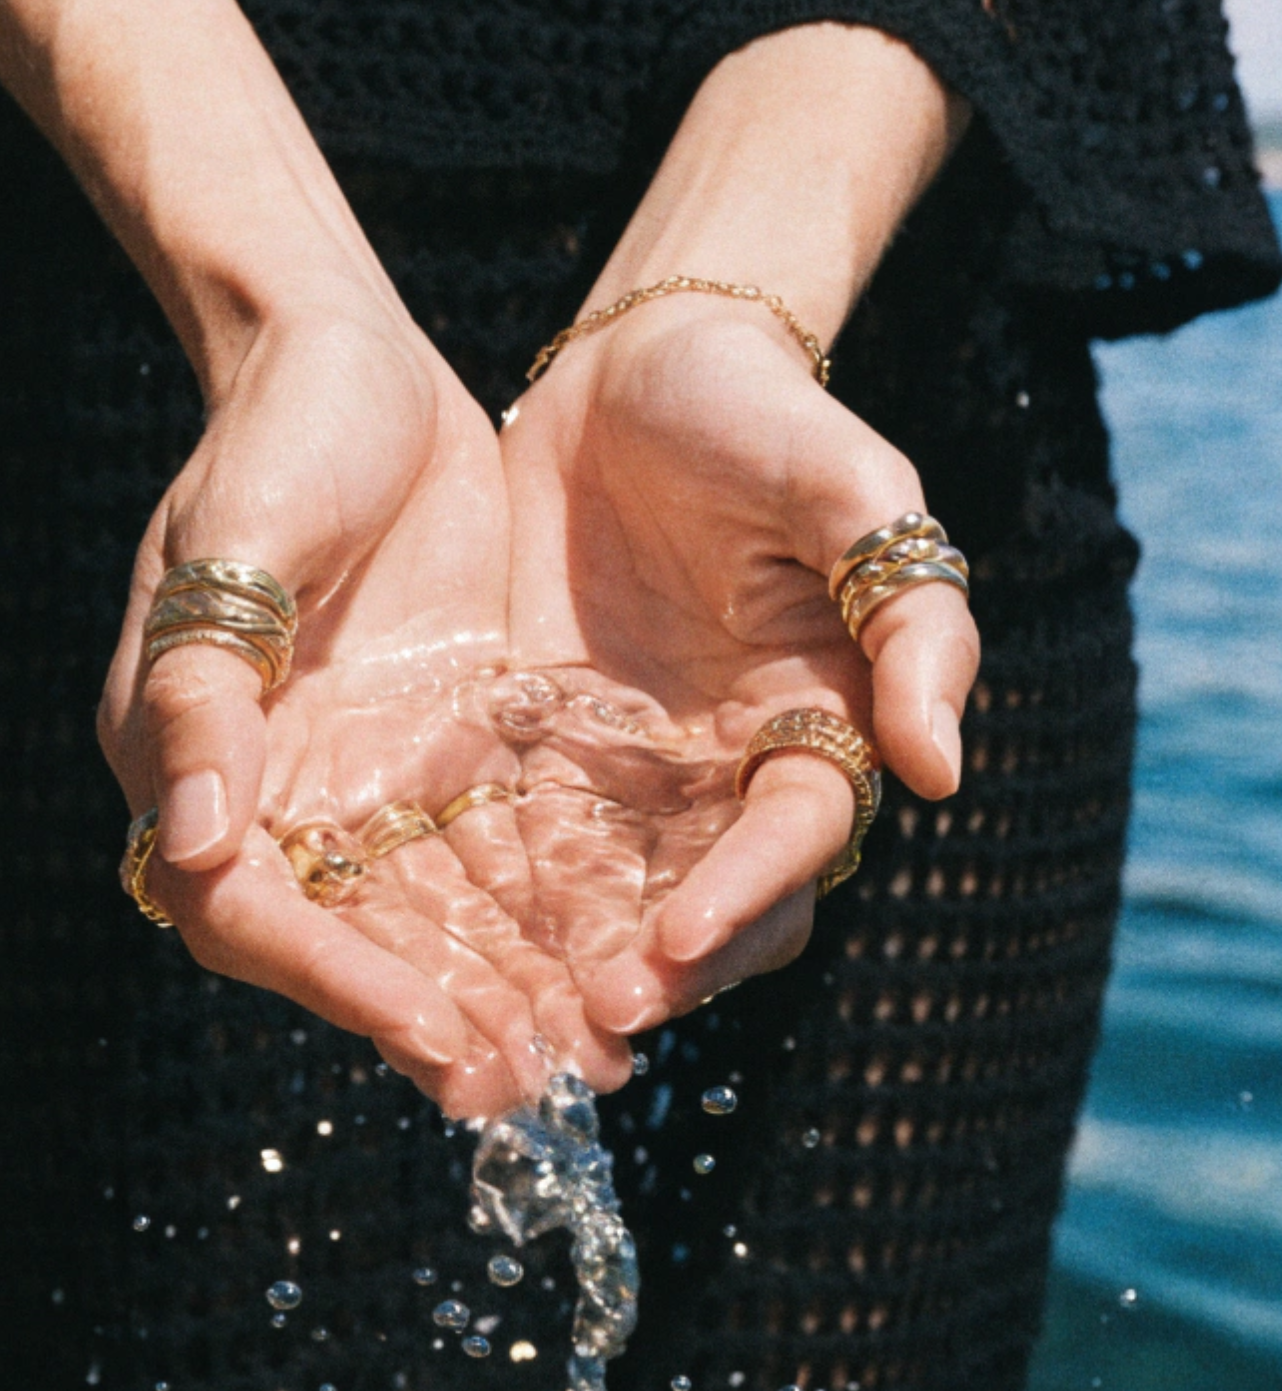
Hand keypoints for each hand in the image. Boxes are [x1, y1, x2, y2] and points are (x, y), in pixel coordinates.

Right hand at [99, 306, 628, 1121]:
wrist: (354, 357)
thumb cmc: (276, 432)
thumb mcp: (230, 543)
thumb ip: (206, 694)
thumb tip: (191, 845)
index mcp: (198, 754)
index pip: (251, 910)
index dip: (339, 981)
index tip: (434, 1032)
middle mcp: (279, 789)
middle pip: (353, 941)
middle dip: (440, 1019)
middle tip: (530, 1089)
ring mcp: (370, 772)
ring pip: (434, 916)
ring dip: (504, 993)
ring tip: (591, 1063)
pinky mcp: (448, 746)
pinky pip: (498, 853)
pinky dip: (548, 917)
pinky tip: (617, 965)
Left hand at [500, 287, 979, 1032]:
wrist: (634, 366)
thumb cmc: (757, 412)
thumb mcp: (850, 486)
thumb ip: (906, 616)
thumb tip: (937, 771)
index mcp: (813, 715)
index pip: (794, 834)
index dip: (746, 891)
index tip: (680, 934)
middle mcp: (727, 762)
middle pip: (714, 900)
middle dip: (666, 963)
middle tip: (598, 1014)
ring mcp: (633, 761)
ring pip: (619, 895)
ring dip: (582, 963)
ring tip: (525, 1024)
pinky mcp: (545, 743)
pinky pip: (526, 840)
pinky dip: (505, 904)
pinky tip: (453, 949)